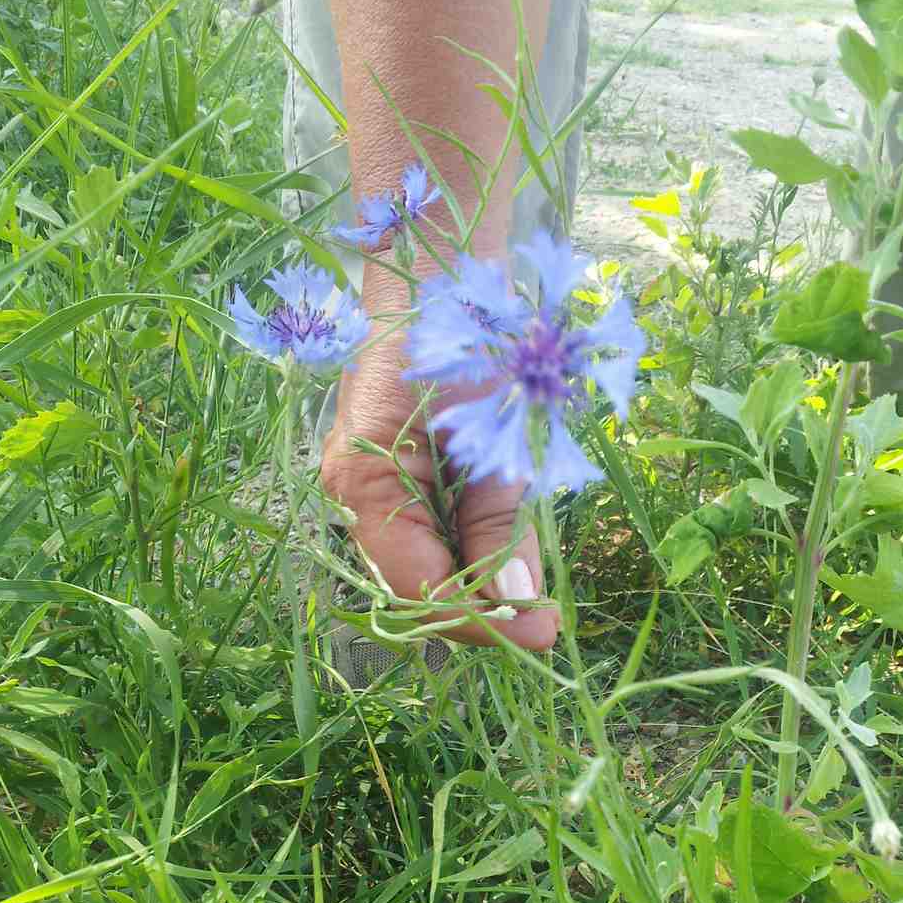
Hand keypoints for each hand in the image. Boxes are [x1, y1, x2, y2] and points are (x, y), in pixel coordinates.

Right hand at [320, 334, 559, 652]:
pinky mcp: (405, 483)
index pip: (413, 585)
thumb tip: (514, 602)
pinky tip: (511, 554)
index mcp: (362, 480)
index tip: (540, 632)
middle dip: (480, 610)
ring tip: (536, 594)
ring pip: (430, 570)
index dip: (475, 620)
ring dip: (482, 585)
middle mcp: (358, 496)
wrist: (446, 269)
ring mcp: (378, 491)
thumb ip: (499, 521)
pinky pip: (438, 540)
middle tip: (545, 619)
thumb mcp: (493, 432)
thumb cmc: (465, 333)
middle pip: (417, 588)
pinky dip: (477, 553)